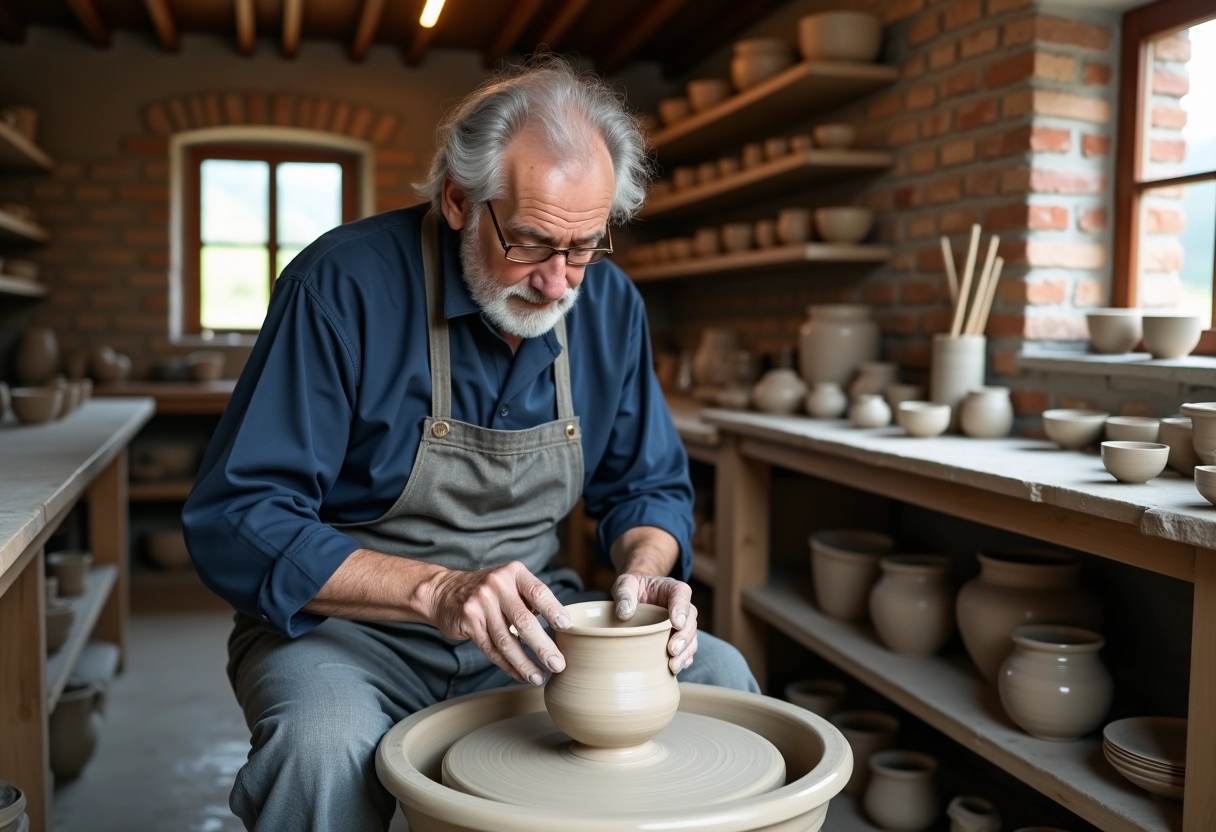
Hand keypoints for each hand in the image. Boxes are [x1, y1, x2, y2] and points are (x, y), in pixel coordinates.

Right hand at [427, 561, 570, 685]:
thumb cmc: (489, 590)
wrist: (444, 590)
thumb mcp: (510, 582)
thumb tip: (560, 626)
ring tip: (539, 677)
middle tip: (558, 665)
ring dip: (524, 663)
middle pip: (524, 621)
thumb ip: (530, 599)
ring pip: (506, 641)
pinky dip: (507, 665)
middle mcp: (497, 585)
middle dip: (543, 647)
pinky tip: (519, 674)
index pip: (538, 592)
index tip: (566, 627)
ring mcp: (480, 603)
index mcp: (514, 573)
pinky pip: (491, 649)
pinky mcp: (468, 621)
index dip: (553, 610)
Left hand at [611, 573, 696, 673]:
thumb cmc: (633, 588)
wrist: (636, 597)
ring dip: (685, 653)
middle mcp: (682, 606)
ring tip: (673, 665)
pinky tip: (676, 668)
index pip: (682, 594)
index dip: (681, 609)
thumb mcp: (625, 584)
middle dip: (684, 637)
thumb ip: (624, 595)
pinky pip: (687, 650)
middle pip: (691, 620)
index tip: (676, 623)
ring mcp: (682, 624)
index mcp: (672, 589)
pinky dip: (684, 660)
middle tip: (672, 650)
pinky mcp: (679, 639)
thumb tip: (624, 614)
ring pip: (692, 638)